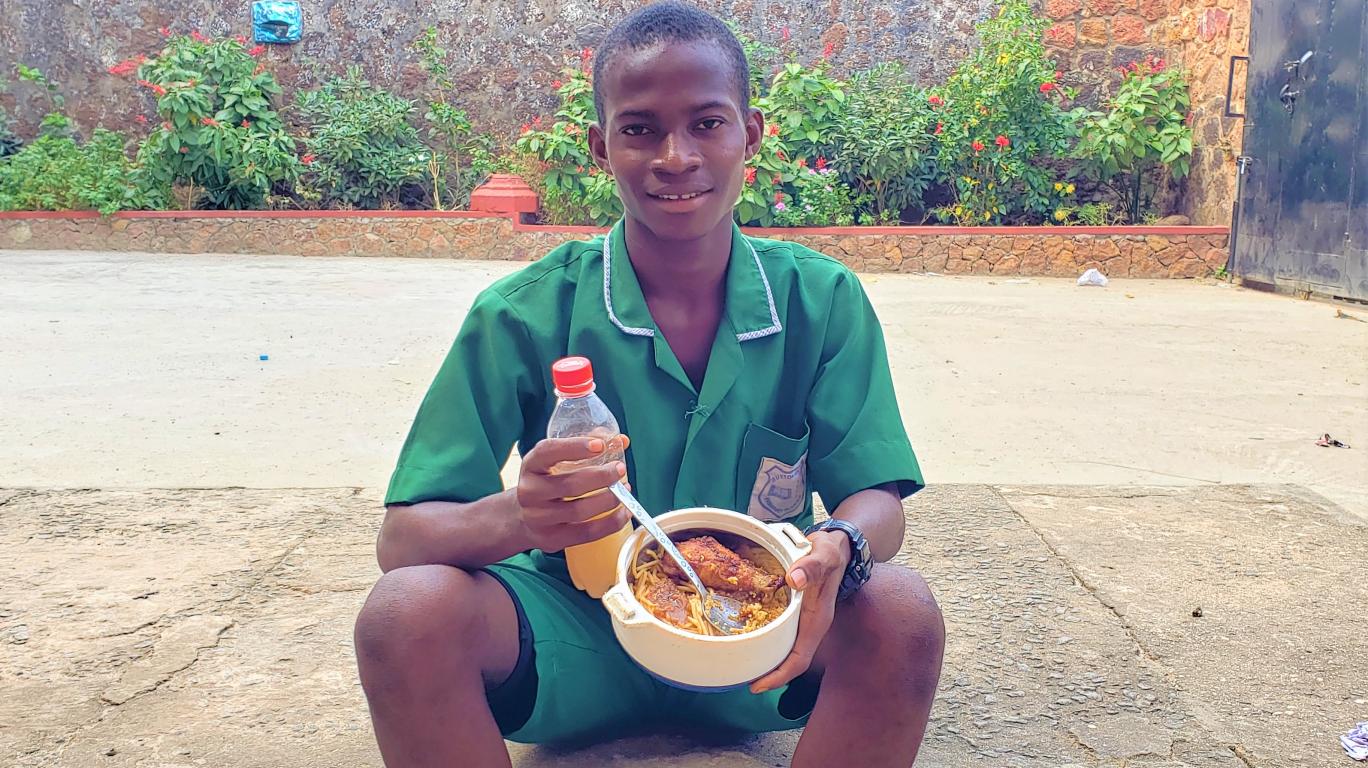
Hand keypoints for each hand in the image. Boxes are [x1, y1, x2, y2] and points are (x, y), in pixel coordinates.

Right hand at [516, 436, 630, 552]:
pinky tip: (623, 512)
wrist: (525, 519)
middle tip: (620, 469)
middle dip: (601, 476)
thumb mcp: (557, 461)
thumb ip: (588, 448)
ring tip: (625, 490)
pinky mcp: (551, 539)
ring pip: (579, 510)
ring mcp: (538, 518)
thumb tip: (622, 441)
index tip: (601, 445)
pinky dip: (610, 522)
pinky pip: (587, 532)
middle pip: (570, 485)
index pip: (548, 451)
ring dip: (609, 500)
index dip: (575, 447)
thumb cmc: (550, 483)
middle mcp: (529, 492)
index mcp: (531, 466)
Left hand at [749, 529, 851, 693]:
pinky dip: (764, 639)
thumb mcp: (824, 554)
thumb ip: (811, 566)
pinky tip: (747, 636)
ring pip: (784, 649)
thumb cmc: (830, 552)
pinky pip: (779, 633)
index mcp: (817, 620)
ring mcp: (803, 621)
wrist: (836, 546)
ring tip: (741, 664)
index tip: (757, 685)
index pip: (799, 659)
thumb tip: (794, 579)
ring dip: (766, 660)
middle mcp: (810, 625)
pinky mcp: (795, 612)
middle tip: (740, 678)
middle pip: (789, 661)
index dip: (779, 676)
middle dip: (768, 674)